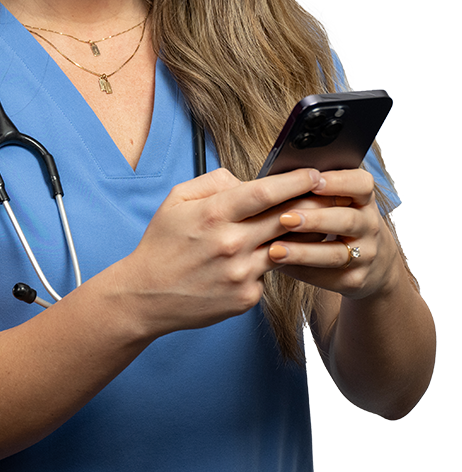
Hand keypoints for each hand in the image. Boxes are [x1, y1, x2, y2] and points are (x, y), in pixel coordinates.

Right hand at [110, 165, 324, 339]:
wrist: (145, 296)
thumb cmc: (162, 245)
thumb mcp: (176, 200)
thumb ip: (213, 182)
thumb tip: (245, 179)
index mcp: (213, 215)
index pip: (265, 192)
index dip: (295, 181)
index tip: (314, 173)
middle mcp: (231, 244)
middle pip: (285, 218)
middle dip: (310, 204)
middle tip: (326, 195)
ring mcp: (241, 274)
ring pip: (285, 247)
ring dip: (300, 235)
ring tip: (310, 224)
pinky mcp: (246, 298)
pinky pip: (269, 274)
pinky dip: (270, 263)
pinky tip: (266, 258)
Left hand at [266, 168, 400, 298]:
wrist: (374, 262)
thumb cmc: (340, 220)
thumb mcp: (339, 201)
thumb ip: (314, 192)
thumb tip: (274, 183)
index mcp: (364, 199)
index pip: (360, 184)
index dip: (338, 181)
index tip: (313, 181)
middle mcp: (369, 226)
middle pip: (347, 220)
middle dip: (314, 219)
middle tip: (285, 218)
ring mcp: (366, 255)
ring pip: (335, 254)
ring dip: (303, 252)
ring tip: (275, 250)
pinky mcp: (354, 280)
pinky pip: (327, 276)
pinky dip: (301, 270)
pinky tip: (281, 266)